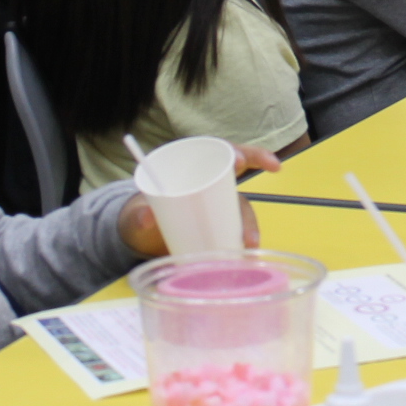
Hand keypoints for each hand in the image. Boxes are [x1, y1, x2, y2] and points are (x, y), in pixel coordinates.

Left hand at [116, 143, 282, 254]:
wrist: (143, 240)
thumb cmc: (142, 218)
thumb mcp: (136, 217)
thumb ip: (139, 217)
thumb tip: (146, 217)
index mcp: (191, 171)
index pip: (219, 153)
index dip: (236, 152)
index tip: (240, 160)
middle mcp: (209, 185)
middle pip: (238, 172)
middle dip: (257, 168)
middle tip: (269, 174)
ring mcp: (217, 208)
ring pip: (241, 207)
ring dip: (249, 222)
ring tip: (249, 242)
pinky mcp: (220, 228)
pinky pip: (238, 230)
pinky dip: (245, 241)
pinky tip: (247, 253)